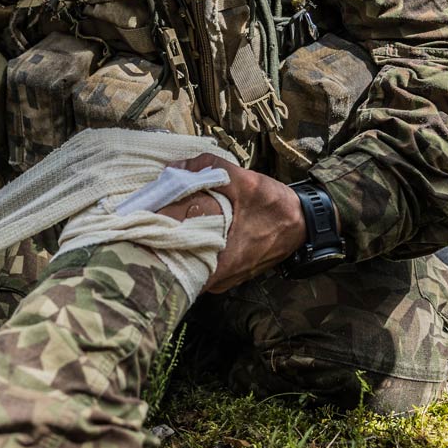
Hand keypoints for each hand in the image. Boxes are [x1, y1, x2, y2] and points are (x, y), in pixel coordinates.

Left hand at [155, 154, 305, 291]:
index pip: (174, 262)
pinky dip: (191, 250)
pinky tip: (184, 231)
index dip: (155, 243)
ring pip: (187, 267)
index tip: (142, 224)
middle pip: (176, 266)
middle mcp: (218, 279)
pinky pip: (199, 266)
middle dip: (161, 244)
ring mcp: (222, 281)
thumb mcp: (246, 181)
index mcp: (220, 262)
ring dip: (176, 247)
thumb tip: (174, 167)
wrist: (305, 224)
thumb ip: (208, 168)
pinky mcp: (226, 276)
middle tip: (149, 221)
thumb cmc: (276, 207)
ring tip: (164, 224)